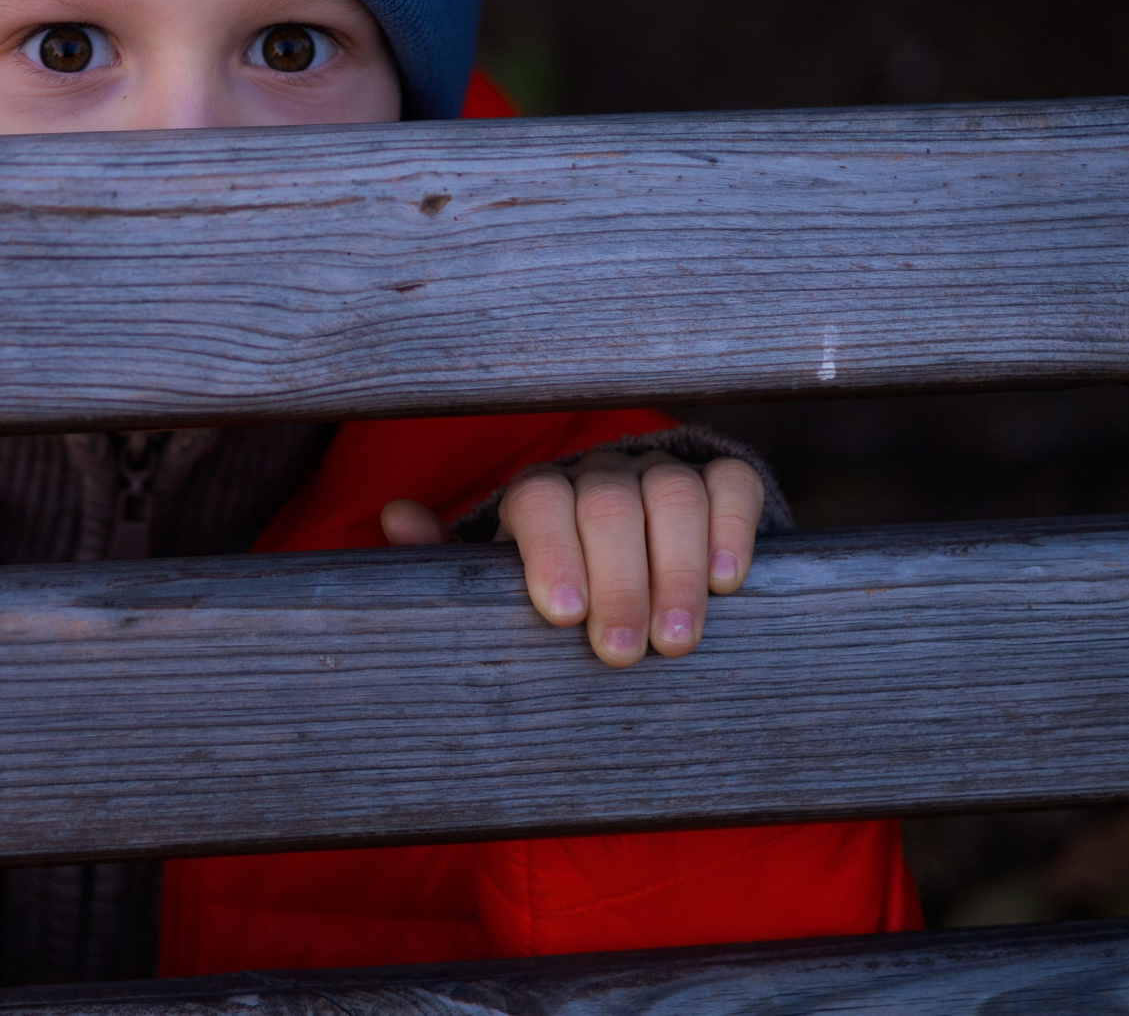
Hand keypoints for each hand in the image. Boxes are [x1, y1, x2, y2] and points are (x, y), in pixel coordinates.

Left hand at [380, 450, 763, 668]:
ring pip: (671, 494)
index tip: (563, 616)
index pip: (540, 500)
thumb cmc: (553, 587)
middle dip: (618, 581)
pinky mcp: (720, 482)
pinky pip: (731, 486)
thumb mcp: (498, 585)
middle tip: (621, 654)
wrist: (629, 565)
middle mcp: (599, 475)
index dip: (552, 552)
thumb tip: (397, 517)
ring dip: (674, 569)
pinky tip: (725, 582)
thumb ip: (448, 562)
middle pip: (609, 503)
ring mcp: (661, 474)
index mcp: (539, 496)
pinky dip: (730, 528)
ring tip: (675, 642)